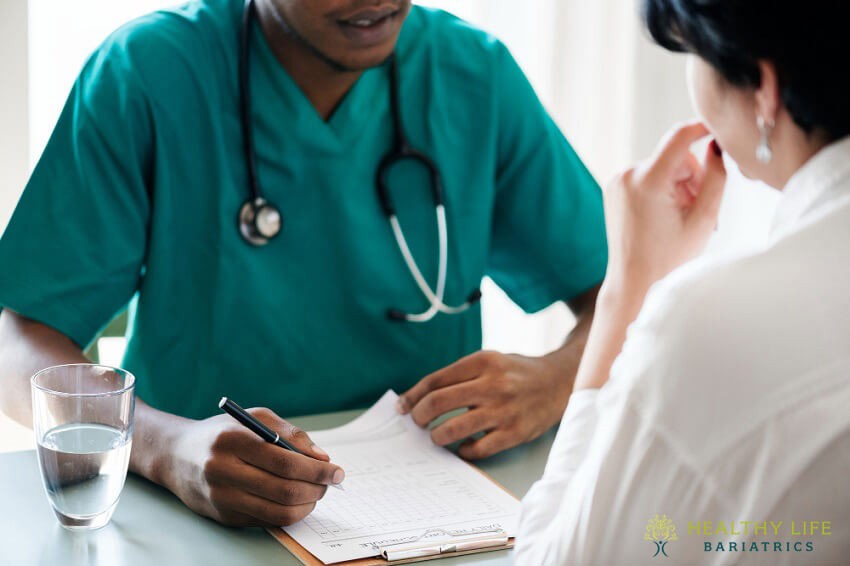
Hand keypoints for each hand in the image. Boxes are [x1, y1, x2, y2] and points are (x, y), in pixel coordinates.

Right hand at [162, 409, 343, 526]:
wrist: (176, 455)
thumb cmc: (223, 433)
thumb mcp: (255, 419)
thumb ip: (291, 434)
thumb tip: (322, 458)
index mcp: (232, 440)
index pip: (285, 461)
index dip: (317, 470)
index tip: (337, 471)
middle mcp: (222, 470)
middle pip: (284, 490)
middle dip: (317, 489)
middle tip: (329, 483)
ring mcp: (221, 497)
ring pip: (277, 512)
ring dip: (306, 506)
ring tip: (315, 493)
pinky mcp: (223, 516)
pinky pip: (266, 521)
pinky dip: (288, 513)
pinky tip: (294, 500)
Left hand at [397, 351, 570, 458]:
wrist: (559, 382)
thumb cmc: (516, 373)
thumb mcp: (489, 362)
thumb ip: (460, 376)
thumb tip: (421, 398)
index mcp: (483, 362)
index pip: (435, 380)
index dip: (413, 395)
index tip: (403, 406)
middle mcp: (492, 384)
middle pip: (438, 402)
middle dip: (419, 416)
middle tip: (417, 422)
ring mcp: (503, 410)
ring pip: (453, 429)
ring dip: (437, 436)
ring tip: (437, 436)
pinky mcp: (514, 433)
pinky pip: (478, 449)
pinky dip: (464, 450)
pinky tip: (464, 446)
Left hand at [603, 122, 725, 296]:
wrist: (634, 282)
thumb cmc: (670, 258)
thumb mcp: (704, 218)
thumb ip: (716, 177)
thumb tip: (716, 146)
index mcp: (647, 180)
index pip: (679, 136)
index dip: (702, 127)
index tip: (719, 126)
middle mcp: (627, 175)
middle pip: (675, 157)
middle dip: (692, 178)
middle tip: (697, 211)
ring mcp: (616, 181)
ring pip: (663, 167)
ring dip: (678, 186)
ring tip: (681, 218)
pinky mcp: (613, 188)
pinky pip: (648, 176)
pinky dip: (662, 189)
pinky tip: (664, 215)